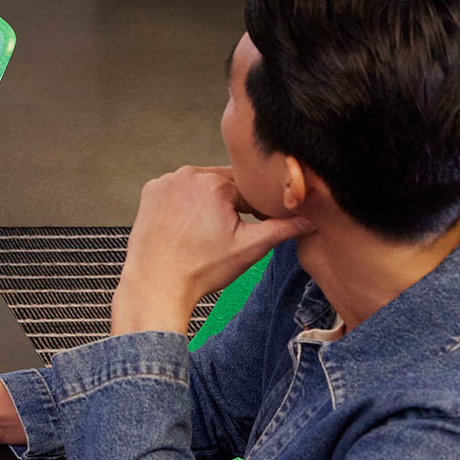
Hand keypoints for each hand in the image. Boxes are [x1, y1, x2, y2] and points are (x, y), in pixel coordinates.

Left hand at [112, 166, 314, 335]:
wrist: (157, 284)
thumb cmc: (201, 269)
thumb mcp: (249, 248)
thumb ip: (281, 229)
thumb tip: (308, 221)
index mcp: (214, 183)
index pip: (249, 189)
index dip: (256, 210)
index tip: (249, 229)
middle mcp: (187, 174)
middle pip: (224, 183)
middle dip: (231, 204)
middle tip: (225, 233)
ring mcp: (165, 182)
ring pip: (201, 185)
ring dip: (209, 201)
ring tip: (207, 231)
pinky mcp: (150, 191)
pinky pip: (178, 190)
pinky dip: (185, 203)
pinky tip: (187, 226)